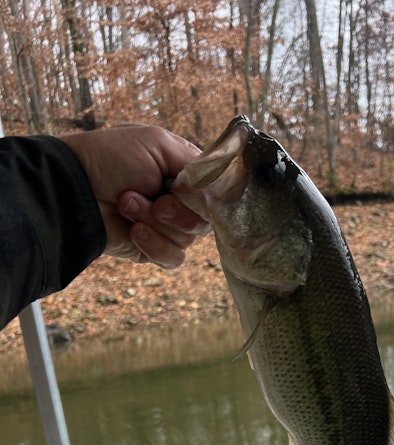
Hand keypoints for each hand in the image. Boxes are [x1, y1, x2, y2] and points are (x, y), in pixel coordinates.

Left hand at [60, 125, 210, 267]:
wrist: (74, 189)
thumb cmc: (110, 158)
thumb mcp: (158, 143)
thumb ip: (198, 163)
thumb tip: (225, 186)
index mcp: (185, 175)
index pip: (218, 193)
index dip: (206, 196)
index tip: (184, 188)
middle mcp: (181, 202)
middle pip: (206, 220)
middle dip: (178, 210)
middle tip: (154, 197)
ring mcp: (167, 227)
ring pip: (189, 240)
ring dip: (156, 222)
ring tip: (128, 205)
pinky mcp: (153, 250)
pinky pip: (173, 258)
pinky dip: (153, 244)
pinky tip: (132, 230)